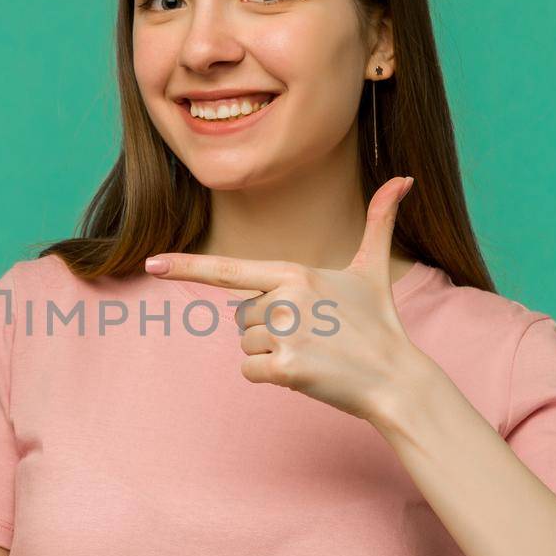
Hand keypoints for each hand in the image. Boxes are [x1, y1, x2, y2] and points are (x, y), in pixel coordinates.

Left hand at [144, 175, 430, 425]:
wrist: (397, 377)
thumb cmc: (380, 323)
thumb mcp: (373, 269)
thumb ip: (380, 222)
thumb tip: (404, 178)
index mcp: (295, 273)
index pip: (229, 269)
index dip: (187, 266)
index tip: (152, 263)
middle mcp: (286, 299)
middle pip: (241, 317)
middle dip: (267, 329)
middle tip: (311, 334)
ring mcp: (285, 335)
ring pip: (245, 345)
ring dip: (270, 354)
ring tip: (312, 351)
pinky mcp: (286, 369)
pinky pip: (249, 372)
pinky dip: (270, 377)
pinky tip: (305, 373)